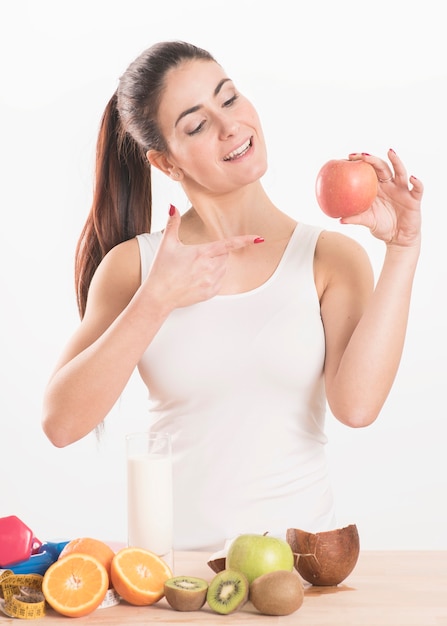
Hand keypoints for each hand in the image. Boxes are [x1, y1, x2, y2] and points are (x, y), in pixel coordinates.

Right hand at [143, 205, 262, 310]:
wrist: (158, 296)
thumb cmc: (161, 271)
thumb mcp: (167, 244)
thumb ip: (172, 224)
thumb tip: (172, 206)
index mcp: (202, 253)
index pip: (228, 244)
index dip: (245, 240)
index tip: (258, 238)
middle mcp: (209, 268)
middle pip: (225, 256)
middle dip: (217, 254)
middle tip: (199, 257)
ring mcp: (210, 282)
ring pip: (224, 269)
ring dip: (216, 266)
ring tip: (196, 269)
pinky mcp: (210, 293)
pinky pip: (220, 283)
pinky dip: (213, 279)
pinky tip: (198, 279)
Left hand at [341, 149, 422, 247]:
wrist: (398, 239)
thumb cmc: (382, 227)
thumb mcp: (367, 221)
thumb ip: (355, 219)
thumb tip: (339, 219)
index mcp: (377, 188)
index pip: (369, 171)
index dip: (361, 163)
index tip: (348, 157)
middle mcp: (390, 185)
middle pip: (382, 167)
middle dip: (373, 159)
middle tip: (362, 155)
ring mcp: (402, 190)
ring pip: (400, 172)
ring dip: (396, 161)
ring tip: (390, 152)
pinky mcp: (414, 199)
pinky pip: (417, 189)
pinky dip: (416, 183)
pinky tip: (412, 178)